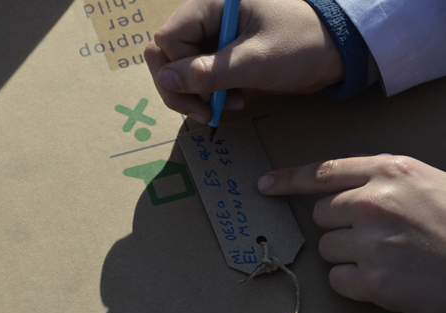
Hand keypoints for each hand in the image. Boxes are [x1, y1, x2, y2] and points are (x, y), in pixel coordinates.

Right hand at [144, 0, 342, 123]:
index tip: (206, 97)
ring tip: (224, 108)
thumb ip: (207, 72)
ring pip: (181, 67)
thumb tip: (165, 80)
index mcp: (211, 4)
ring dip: (197, 94)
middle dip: (181, 88)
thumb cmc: (301, 46)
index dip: (179, 71)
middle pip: (166, 54)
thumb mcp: (254, 61)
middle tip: (207, 113)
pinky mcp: (224, 52)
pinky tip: (233, 101)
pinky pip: (202, 73)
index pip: (168, 40)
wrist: (337, 49)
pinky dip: (211, 93)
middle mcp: (207, 16)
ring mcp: (214, 35)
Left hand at [257, 155, 445, 312]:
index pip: (322, 172)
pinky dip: (354, 282)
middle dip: (340, 226)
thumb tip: (345, 161)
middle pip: (321, 215)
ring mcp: (372, 241)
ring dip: (348, 254)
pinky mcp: (375, 279)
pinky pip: (337, 278)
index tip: (265, 184)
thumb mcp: (423, 180)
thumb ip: (379, 169)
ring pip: (326, 247)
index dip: (288, 179)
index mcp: (388, 172)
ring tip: (386, 256)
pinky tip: (384, 278)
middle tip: (377, 234)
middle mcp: (374, 202)